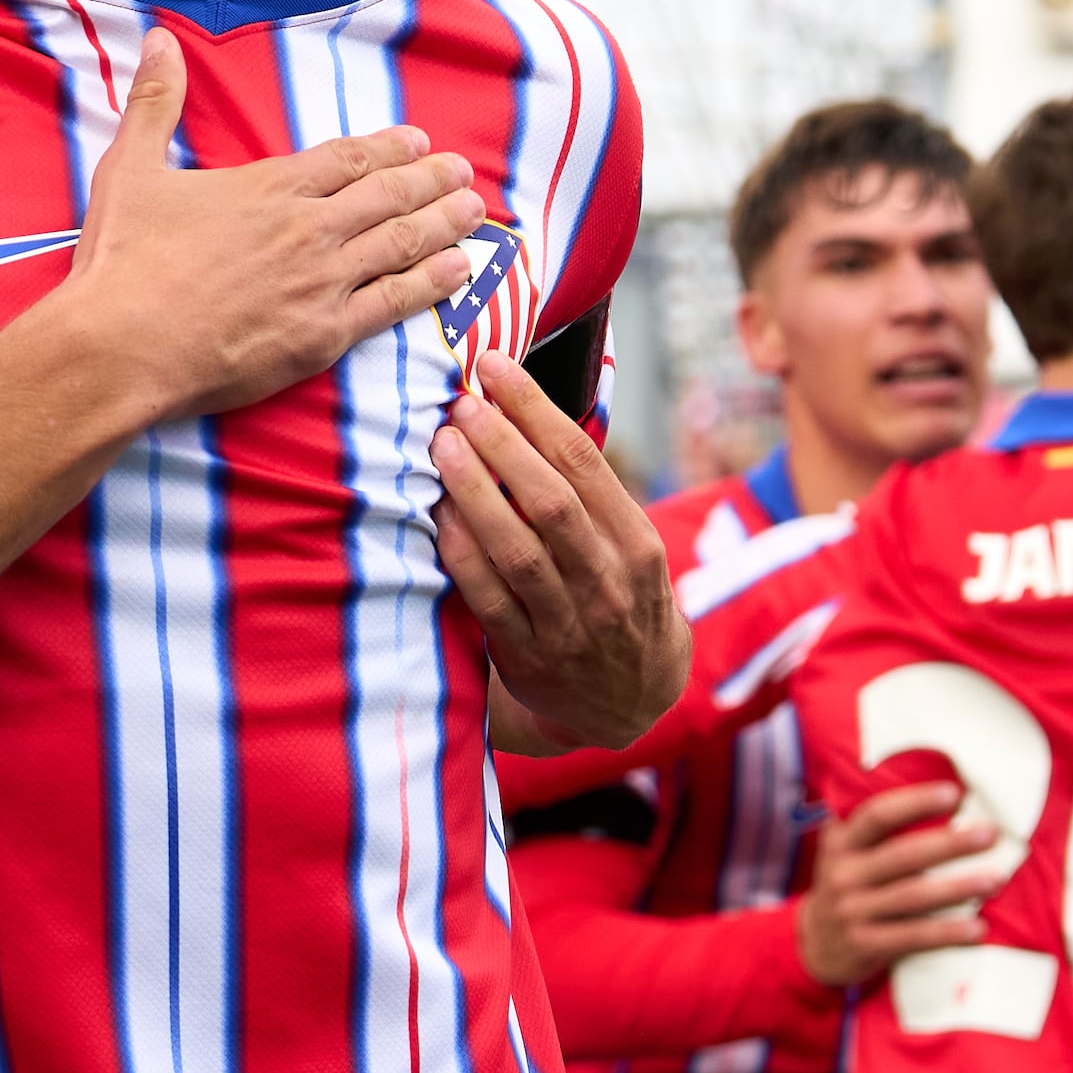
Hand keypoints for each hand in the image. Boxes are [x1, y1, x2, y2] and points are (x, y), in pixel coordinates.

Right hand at [32, 32, 481, 427]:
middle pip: (387, 196)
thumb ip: (155, 102)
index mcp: (269, 187)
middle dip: (430, 181)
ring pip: (402, 244)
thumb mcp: (131, 167)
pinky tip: (458, 273)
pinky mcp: (323, 336)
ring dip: (443, 225)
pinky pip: (393, 304)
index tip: (418, 141)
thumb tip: (157, 39)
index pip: (346, 158)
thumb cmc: (122, 261)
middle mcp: (307, 229)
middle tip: (462, 172)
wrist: (122, 344)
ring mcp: (322, 283)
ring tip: (473, 212)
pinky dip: (431, 285)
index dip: (388, 149)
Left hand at [433, 355, 685, 750]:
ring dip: (474, 492)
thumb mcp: (630, 550)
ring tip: (442, 445)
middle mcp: (607, 581)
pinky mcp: (529, 657)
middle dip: (501, 444)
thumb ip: (587, 496)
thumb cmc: (621, 603)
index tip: (496, 367)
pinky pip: (488, 598)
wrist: (632, 705)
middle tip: (461, 402)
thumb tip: (520, 412)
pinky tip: (437, 516)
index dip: (534, 408)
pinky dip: (461, 553)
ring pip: (517, 549)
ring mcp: (569, 623)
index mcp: (635, 542)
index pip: (582, 460)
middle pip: (550, 500)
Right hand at [794, 781, 1004, 988]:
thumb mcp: (847, 852)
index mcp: (842, 843)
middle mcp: (843, 874)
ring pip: (913, 896)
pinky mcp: (864, 945)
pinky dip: (947, 933)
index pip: (878, 815)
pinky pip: (913, 937)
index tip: (955, 793)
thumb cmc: (849, 887)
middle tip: (990, 834)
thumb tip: (944, 796)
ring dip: (957, 888)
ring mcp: (852, 911)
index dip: (916, 802)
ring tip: (995, 880)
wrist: (812, 945)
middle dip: (950, 844)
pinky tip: (978, 929)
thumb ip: (876, 828)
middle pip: (903, 855)